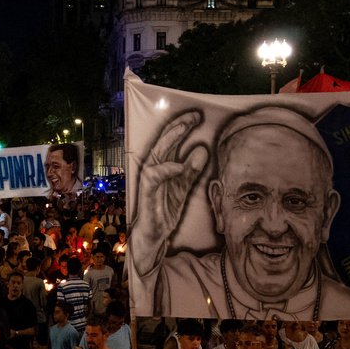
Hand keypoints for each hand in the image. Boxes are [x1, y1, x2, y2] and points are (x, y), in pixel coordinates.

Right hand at [130, 110, 208, 275]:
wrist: (155, 232)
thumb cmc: (165, 207)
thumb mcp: (184, 185)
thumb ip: (192, 169)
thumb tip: (202, 150)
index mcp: (163, 164)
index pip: (172, 140)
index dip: (183, 126)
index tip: (198, 116)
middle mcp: (154, 166)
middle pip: (165, 141)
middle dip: (179, 126)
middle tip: (194, 116)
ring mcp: (149, 177)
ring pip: (158, 152)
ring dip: (171, 139)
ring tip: (185, 128)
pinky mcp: (147, 190)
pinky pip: (155, 176)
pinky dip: (167, 169)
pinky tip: (179, 166)